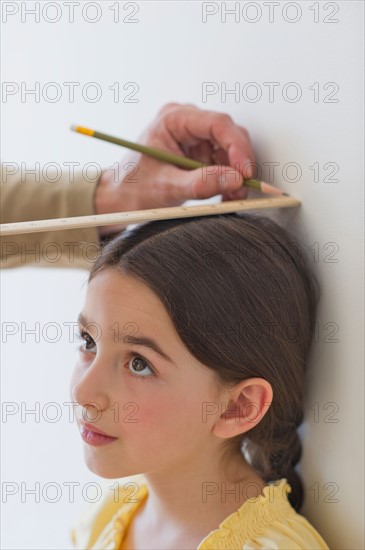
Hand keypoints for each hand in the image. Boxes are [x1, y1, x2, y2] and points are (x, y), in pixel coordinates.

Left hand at [94, 102, 256, 235]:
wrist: (121, 198)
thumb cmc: (133, 188)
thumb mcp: (166, 187)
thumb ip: (199, 183)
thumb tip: (234, 180)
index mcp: (173, 120)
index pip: (217, 124)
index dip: (237, 147)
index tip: (245, 172)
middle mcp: (187, 123)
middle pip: (229, 135)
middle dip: (239, 164)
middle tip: (241, 189)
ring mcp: (194, 138)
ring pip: (231, 151)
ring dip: (236, 175)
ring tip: (231, 197)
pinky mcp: (199, 154)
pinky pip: (225, 163)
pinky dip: (229, 180)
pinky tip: (225, 195)